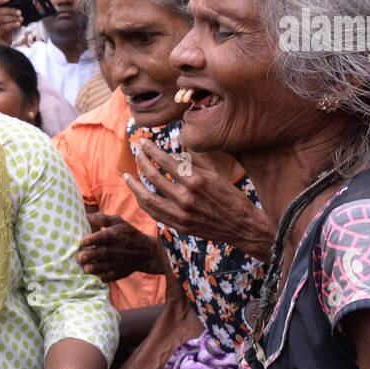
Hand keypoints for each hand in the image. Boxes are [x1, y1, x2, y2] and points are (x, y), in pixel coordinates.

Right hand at [0, 0, 21, 45]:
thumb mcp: (0, 25)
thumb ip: (4, 17)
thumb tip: (15, 9)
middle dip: (9, 10)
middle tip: (19, 11)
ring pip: (0, 19)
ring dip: (12, 17)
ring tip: (20, 18)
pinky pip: (2, 28)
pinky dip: (12, 25)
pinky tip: (17, 24)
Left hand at [78, 212, 163, 280]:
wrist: (147, 252)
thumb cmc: (129, 234)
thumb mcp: (119, 222)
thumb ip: (103, 218)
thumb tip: (87, 216)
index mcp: (116, 235)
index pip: (103, 237)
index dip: (92, 240)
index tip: (82, 242)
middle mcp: (118, 249)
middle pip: (102, 253)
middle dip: (89, 256)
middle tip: (80, 257)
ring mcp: (120, 262)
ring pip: (105, 267)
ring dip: (94, 268)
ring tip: (86, 268)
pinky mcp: (121, 272)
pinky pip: (110, 276)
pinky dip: (102, 276)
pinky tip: (96, 274)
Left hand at [123, 140, 273, 260]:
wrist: (242, 226)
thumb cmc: (230, 196)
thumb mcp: (215, 174)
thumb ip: (193, 164)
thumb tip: (174, 153)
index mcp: (195, 180)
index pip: (164, 161)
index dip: (150, 150)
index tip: (143, 142)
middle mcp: (185, 197)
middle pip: (152, 177)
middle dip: (140, 161)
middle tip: (135, 152)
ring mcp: (180, 214)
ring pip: (147, 198)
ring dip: (134, 185)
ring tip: (126, 174)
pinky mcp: (178, 226)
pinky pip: (153, 212)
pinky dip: (143, 201)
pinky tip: (139, 193)